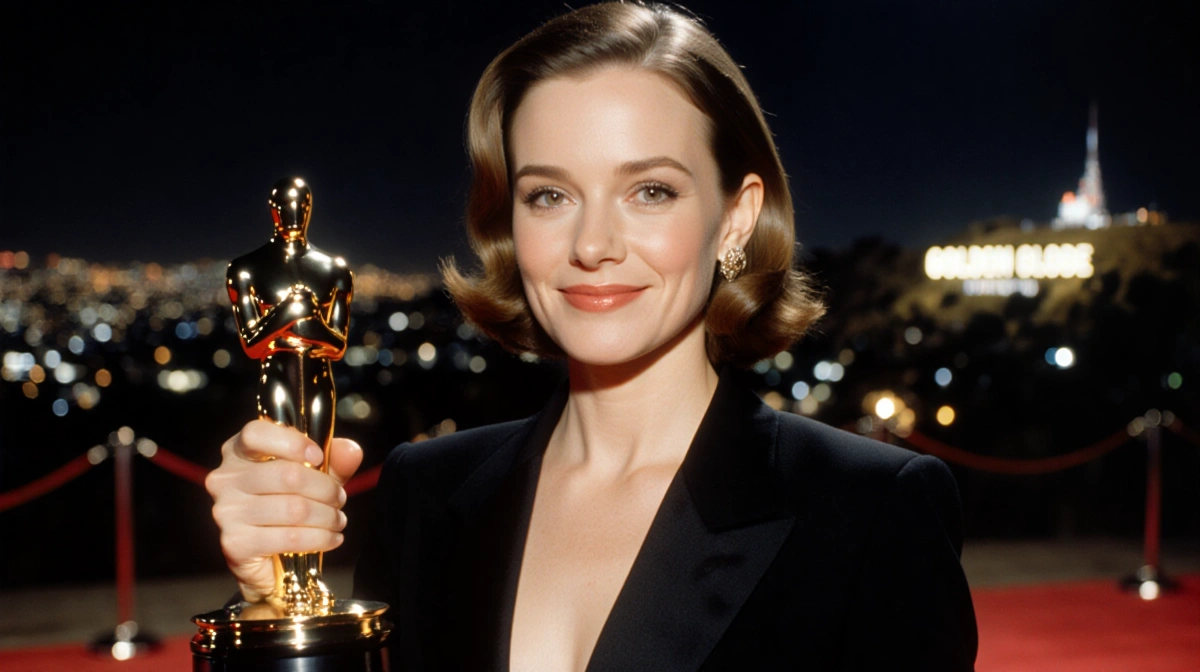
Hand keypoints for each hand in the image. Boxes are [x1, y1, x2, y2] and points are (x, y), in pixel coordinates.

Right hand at [205, 420, 363, 603]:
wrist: (269, 558)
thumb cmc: (289, 504)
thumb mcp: (315, 475)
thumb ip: (333, 460)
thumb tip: (350, 450)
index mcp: (239, 452)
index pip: (256, 434)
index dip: (293, 442)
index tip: (319, 457)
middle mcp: (226, 479)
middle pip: (287, 475)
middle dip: (326, 489)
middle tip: (339, 498)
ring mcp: (227, 512)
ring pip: (294, 509)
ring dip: (327, 516)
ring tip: (337, 520)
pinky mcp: (235, 544)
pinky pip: (290, 538)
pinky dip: (320, 538)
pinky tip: (331, 538)